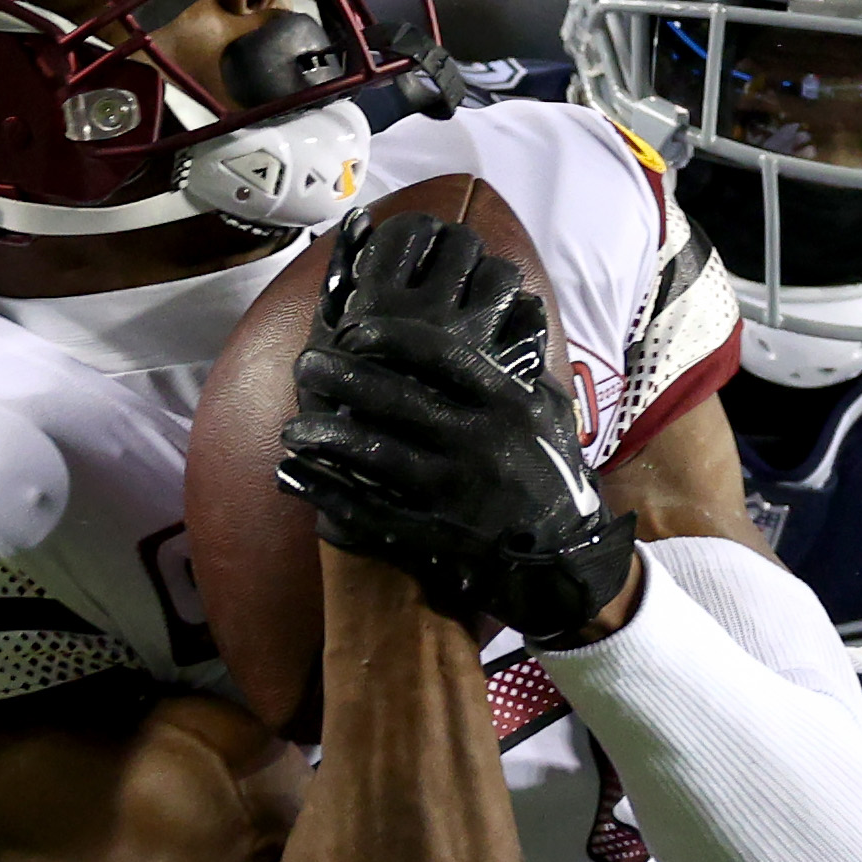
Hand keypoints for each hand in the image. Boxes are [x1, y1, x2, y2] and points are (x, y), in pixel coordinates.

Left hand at [277, 210, 635, 638]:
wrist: (568, 558)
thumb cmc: (553, 475)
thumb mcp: (549, 412)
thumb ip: (520, 364)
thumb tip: (505, 303)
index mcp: (507, 405)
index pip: (439, 354)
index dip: (388, 336)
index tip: (352, 328)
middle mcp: (480, 443)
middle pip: (396, 397)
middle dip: (341, 377)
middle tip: (305, 364)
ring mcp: (455, 492)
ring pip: (374, 453)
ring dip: (324, 436)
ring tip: (293, 426)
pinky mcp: (435, 535)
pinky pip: (368, 510)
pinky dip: (325, 492)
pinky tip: (293, 476)